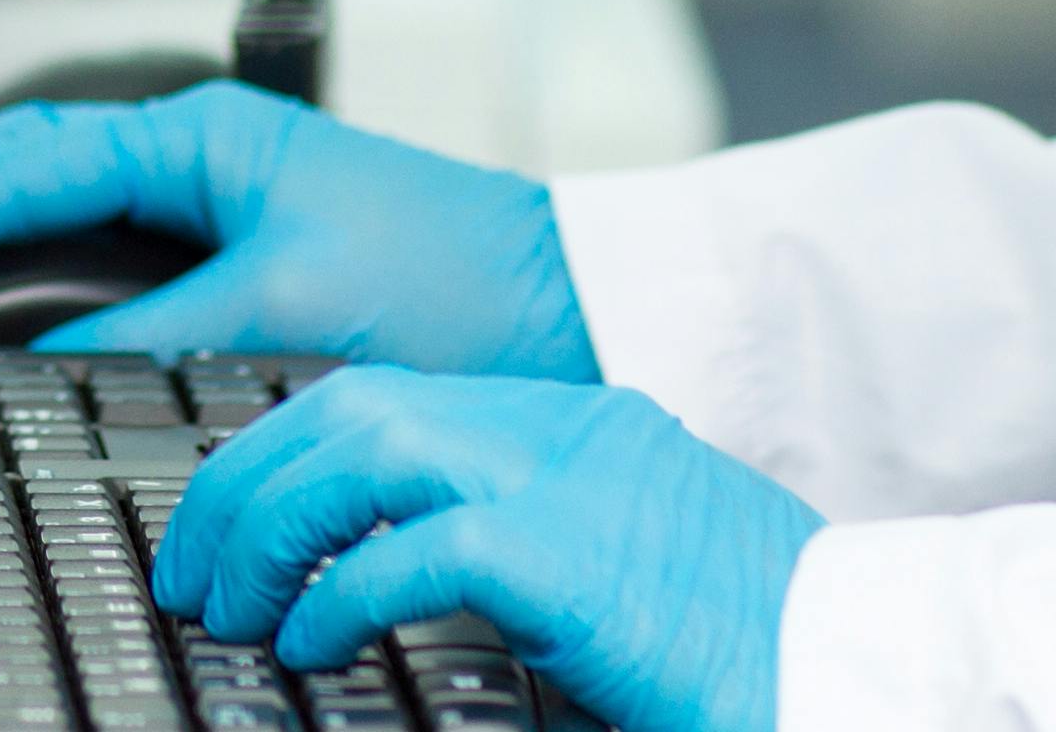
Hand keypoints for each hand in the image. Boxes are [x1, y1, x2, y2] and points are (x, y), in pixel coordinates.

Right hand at [0, 84, 596, 377]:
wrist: (572, 308)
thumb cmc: (461, 284)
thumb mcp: (292, 314)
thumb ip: (158, 337)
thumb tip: (45, 373)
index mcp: (201, 133)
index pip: (16, 162)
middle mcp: (195, 151)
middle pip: (9, 168)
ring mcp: (209, 200)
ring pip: (46, 209)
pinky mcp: (232, 256)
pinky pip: (96, 258)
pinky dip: (26, 282)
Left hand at [154, 367, 816, 731]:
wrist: (862, 658)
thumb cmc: (754, 636)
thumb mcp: (621, 569)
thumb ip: (522, 552)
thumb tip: (393, 590)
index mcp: (574, 425)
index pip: (389, 397)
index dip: (289, 447)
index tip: (235, 511)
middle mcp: (561, 430)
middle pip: (350, 406)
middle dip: (248, 477)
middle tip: (192, 561)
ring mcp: (565, 480)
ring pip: (359, 448)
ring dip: (267, 523)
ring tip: (223, 601)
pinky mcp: (566, 555)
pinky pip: (409, 550)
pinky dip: (335, 590)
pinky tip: (302, 642)